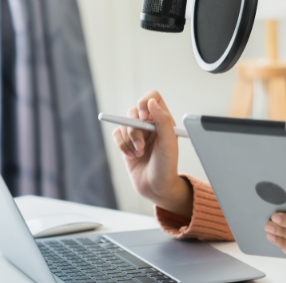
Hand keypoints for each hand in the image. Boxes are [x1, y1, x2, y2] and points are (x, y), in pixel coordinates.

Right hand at [111, 90, 191, 217]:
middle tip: (142, 144)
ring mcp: (137, 133)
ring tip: (139, 153)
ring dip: (129, 140)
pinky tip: (132, 156)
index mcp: (164, 119)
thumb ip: (162, 120)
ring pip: (123, 123)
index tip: (144, 116)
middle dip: (135, 128)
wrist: (156, 187)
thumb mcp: (168, 143)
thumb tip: (151, 102)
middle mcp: (150, 123)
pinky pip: (116, 134)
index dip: (145, 103)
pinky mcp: (126, 142)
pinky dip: (122, 145)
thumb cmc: (166, 165)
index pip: (152, 97)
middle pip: (134, 110)